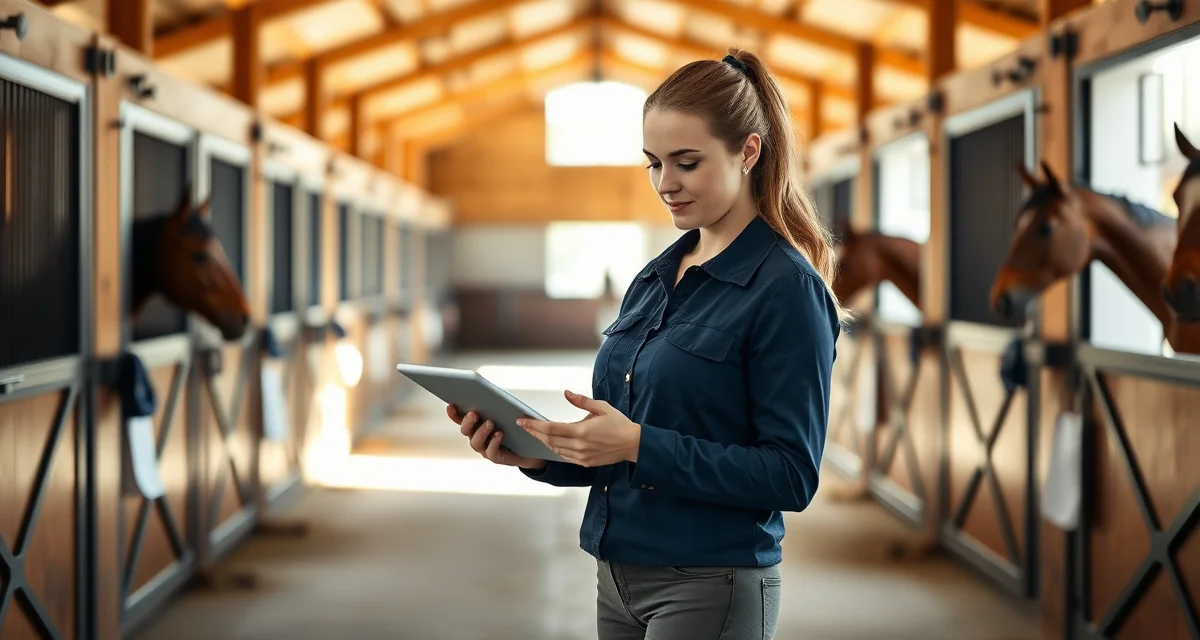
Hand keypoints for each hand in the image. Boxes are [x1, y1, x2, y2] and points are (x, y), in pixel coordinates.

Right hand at [446, 404, 546, 470]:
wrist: (528, 447)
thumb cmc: (513, 427)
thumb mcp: (504, 413)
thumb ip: (494, 406)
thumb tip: (489, 394)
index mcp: (475, 425)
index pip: (460, 418)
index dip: (453, 413)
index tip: (451, 404)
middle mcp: (476, 437)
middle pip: (465, 430)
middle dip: (468, 421)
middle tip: (474, 413)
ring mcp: (484, 448)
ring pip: (476, 442)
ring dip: (481, 431)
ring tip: (490, 423)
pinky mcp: (495, 457)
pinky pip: (491, 451)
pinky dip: (494, 442)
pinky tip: (499, 434)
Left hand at [517, 391, 640, 467]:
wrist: (633, 444)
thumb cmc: (619, 424)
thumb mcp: (601, 407)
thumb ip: (581, 401)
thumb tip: (566, 393)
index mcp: (582, 431)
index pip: (551, 428)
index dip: (534, 425)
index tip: (523, 421)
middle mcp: (579, 446)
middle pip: (549, 440)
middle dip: (534, 432)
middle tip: (524, 425)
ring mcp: (581, 456)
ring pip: (555, 449)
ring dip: (543, 441)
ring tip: (535, 432)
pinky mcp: (585, 462)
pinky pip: (564, 456)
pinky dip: (555, 449)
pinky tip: (550, 443)